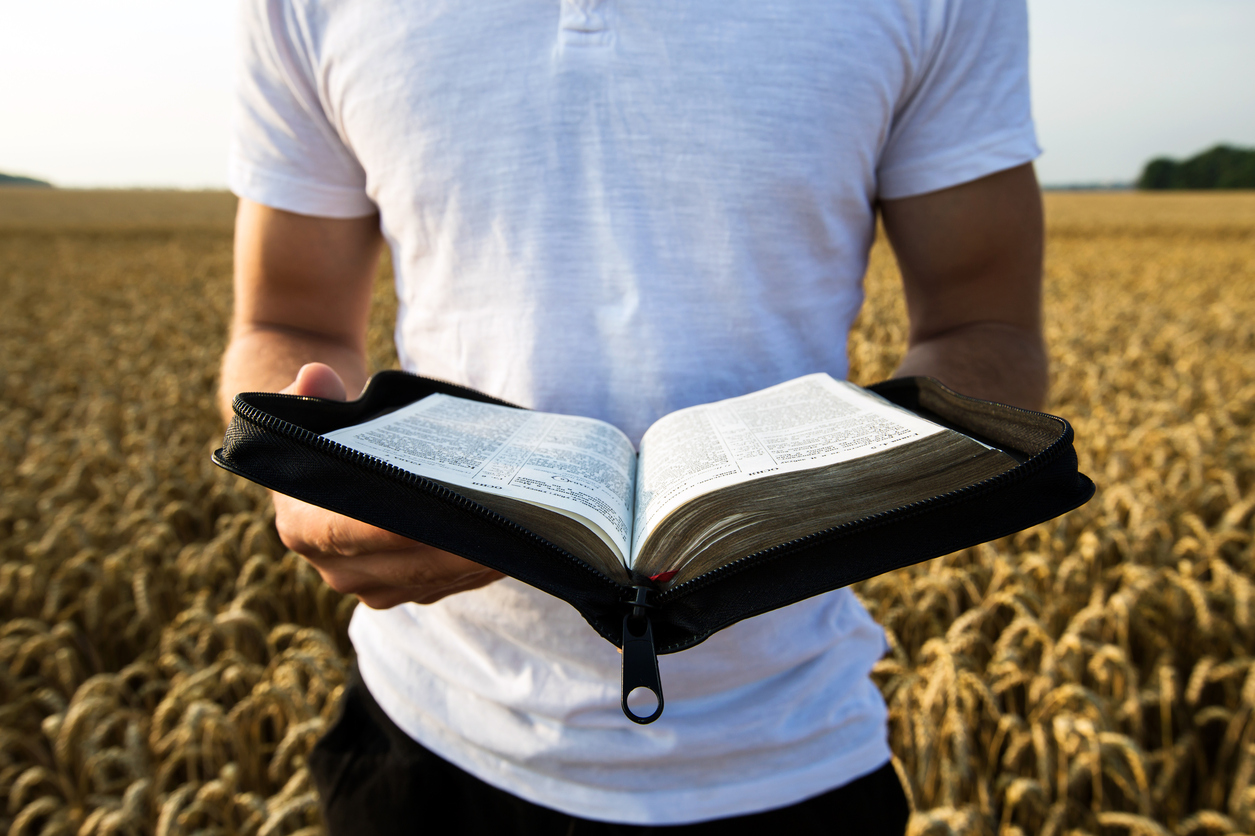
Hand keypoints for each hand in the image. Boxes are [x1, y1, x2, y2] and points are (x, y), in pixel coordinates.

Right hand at [272, 363, 504, 606]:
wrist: (336, 472)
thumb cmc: (329, 436)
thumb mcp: (314, 410)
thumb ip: (312, 395)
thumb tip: (318, 376)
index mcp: (303, 528)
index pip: (349, 532)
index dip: (393, 527)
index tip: (442, 513)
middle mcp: (337, 570)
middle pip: (409, 564)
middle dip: (461, 546)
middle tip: (508, 523)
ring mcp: (375, 588)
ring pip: (436, 579)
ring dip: (480, 558)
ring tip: (525, 531)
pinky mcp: (409, 593)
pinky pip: (451, 585)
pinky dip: (483, 565)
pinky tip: (518, 542)